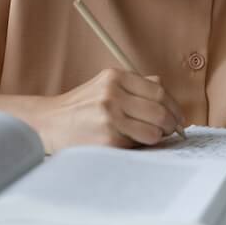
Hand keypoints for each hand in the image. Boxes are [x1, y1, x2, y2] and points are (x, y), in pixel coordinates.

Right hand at [27, 68, 184, 153]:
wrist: (47, 124)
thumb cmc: (81, 108)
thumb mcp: (105, 85)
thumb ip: (136, 87)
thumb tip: (169, 99)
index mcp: (115, 77)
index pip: (159, 91)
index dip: (174, 107)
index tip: (178, 117)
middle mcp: (113, 94)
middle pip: (160, 111)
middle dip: (171, 125)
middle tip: (172, 132)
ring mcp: (109, 117)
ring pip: (153, 131)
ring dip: (158, 138)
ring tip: (152, 139)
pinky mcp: (107, 140)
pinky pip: (137, 146)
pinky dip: (140, 147)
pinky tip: (132, 144)